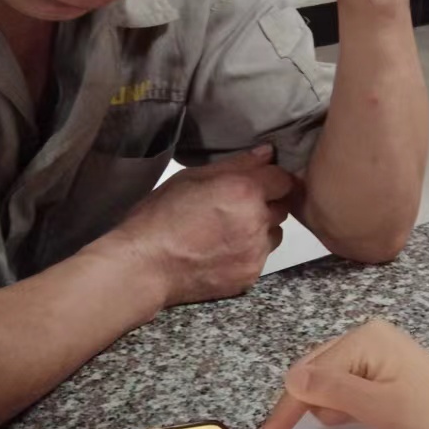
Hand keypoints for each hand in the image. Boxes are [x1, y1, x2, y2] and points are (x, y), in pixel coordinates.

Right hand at [93, 146, 295, 305]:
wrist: (144, 267)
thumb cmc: (160, 218)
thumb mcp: (191, 178)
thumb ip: (236, 164)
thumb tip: (266, 153)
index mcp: (245, 191)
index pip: (284, 179)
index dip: (270, 179)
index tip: (255, 183)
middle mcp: (257, 222)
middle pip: (282, 206)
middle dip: (265, 203)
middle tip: (235, 206)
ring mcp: (256, 252)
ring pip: (274, 233)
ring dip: (260, 228)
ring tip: (227, 230)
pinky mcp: (250, 275)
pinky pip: (260, 257)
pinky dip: (248, 251)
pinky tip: (221, 250)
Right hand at [248, 319, 428, 428]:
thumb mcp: (376, 408)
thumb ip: (331, 391)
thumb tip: (291, 379)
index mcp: (364, 338)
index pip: (307, 377)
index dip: (282, 414)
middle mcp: (368, 337)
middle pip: (312, 374)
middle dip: (301, 409)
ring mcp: (379, 354)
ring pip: (327, 383)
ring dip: (327, 409)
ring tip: (353, 426)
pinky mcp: (387, 373)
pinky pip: (347, 388)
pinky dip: (342, 408)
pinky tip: (355, 422)